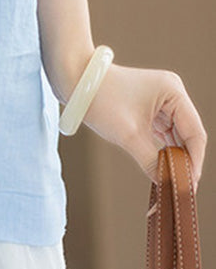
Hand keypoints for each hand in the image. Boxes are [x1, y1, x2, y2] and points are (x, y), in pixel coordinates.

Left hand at [80, 63, 206, 194]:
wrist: (73, 78)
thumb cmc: (100, 99)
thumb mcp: (128, 135)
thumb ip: (153, 162)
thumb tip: (168, 186)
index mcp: (173, 92)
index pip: (195, 134)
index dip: (194, 162)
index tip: (188, 187)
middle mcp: (172, 93)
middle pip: (188, 135)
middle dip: (184, 161)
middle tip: (180, 190)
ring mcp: (161, 100)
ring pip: (176, 136)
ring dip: (173, 157)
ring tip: (171, 182)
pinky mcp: (149, 107)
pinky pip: (162, 133)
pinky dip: (162, 149)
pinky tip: (161, 167)